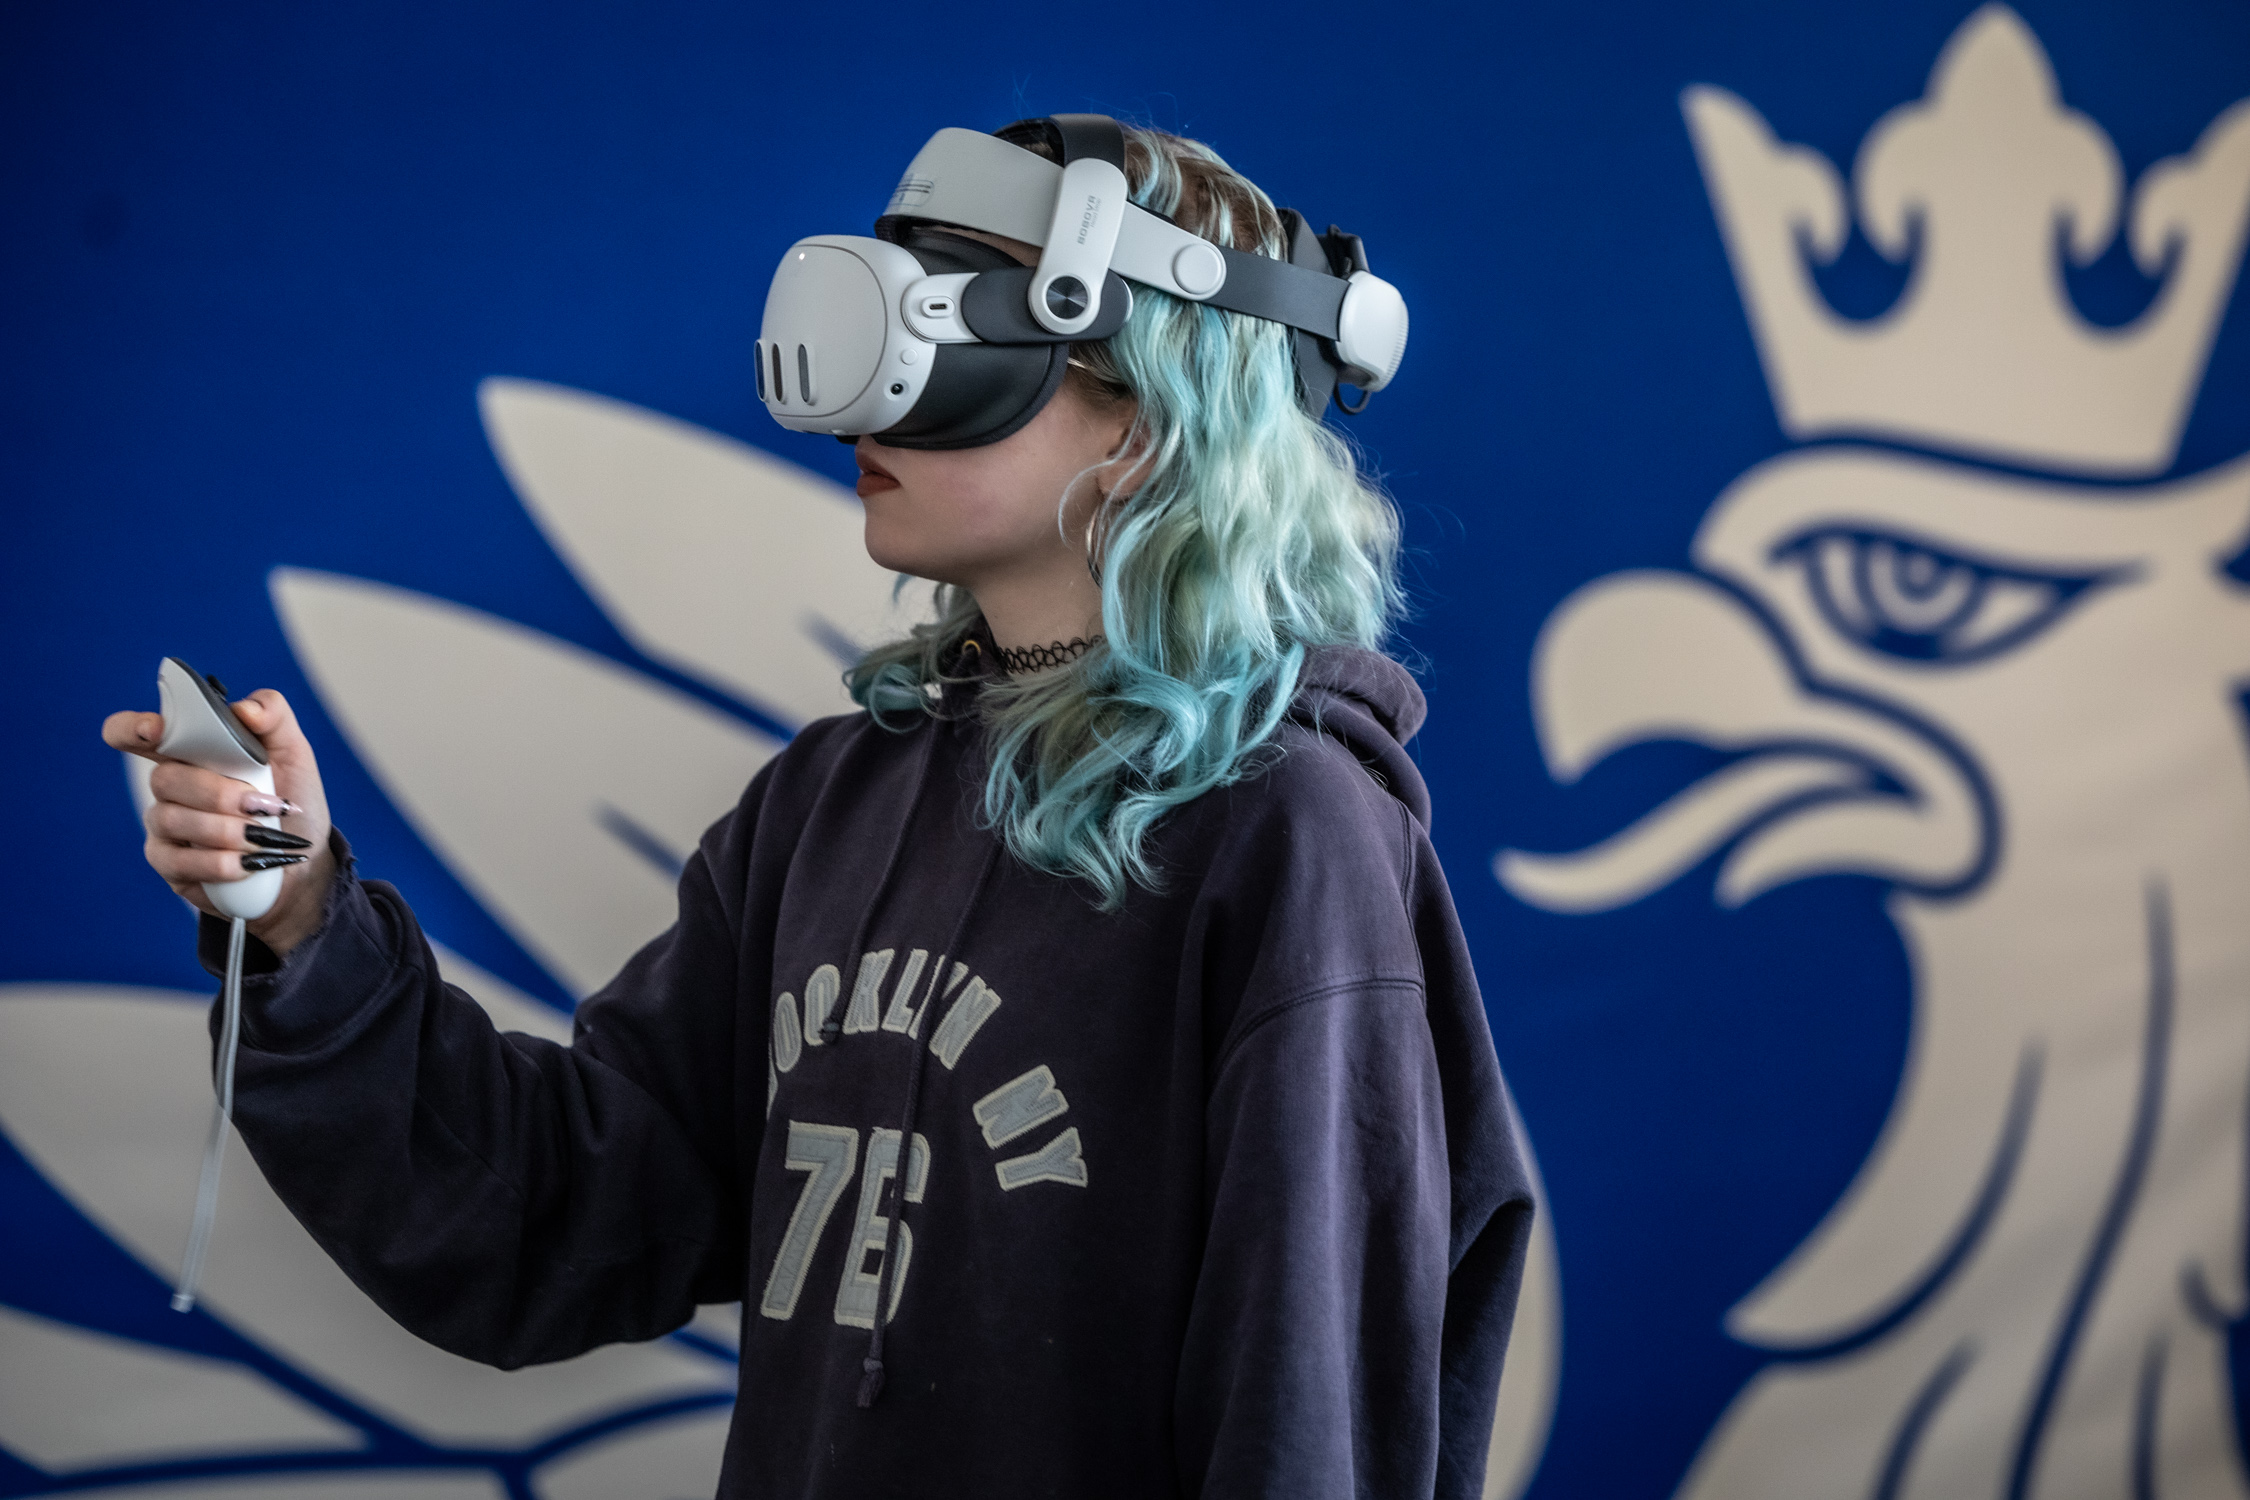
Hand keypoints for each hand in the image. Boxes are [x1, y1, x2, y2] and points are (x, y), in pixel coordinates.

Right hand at [103, 690, 337, 956]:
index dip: (133, 727)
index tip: (156, 730)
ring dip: (225, 830)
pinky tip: (247, 864)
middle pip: (163, 778)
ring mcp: (164, 825)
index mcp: (190, 750)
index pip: (134, 731)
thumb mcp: (293, 753)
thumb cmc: (291, 800)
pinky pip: (178, 861)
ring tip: (262, 838)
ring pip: (171, 819)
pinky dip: (220, 863)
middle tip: (260, 804)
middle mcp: (169, 785)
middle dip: (216, 793)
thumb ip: (273, 717)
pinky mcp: (168, 864)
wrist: (302, 858)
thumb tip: (244, 709)